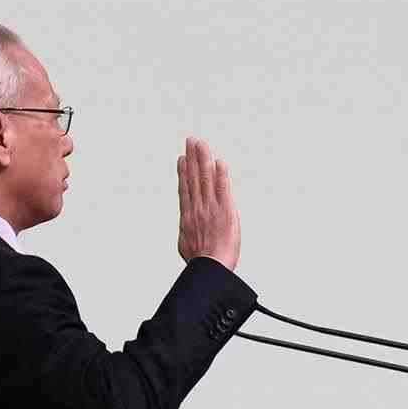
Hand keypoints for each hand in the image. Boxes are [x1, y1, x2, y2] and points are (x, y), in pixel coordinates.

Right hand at [176, 136, 240, 269]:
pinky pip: (223, 188)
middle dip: (192, 158)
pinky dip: (220, 174)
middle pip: (194, 178)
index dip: (183, 172)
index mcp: (188, 216)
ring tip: (200, 144)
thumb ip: (187, 233)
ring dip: (203, 159)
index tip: (182, 159)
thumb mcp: (186, 246)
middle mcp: (197, 208)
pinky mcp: (225, 210)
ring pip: (205, 178)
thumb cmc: (200, 263)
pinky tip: (219, 162)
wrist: (210, 267)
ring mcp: (210, 208)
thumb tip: (185, 230)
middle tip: (191, 141)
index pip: (186, 189)